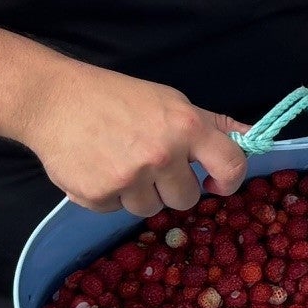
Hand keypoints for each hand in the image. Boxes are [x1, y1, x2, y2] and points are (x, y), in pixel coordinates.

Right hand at [15, 60, 247, 215]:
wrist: (54, 100)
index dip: (229, 181)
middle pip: (187, 198)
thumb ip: (212, 125)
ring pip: (150, 209)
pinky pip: (116, 210)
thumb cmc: (118, 97)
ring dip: (138, 193)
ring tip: (118, 161)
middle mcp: (162, 155)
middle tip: (150, 163)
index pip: (232, 166)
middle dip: (172, 187)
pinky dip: (108, 195)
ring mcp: (129, 178)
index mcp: (187, 127)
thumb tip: (254, 138)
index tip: (216, 183)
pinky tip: (96, 166)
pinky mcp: (98, 195)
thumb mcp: (172, 101)